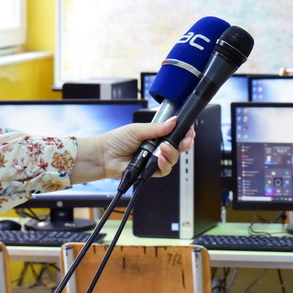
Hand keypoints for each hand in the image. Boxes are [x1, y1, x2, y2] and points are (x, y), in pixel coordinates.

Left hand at [73, 116, 194, 183]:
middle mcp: (156, 148)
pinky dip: (164, 164)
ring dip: (172, 153)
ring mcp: (154, 160)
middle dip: (184, 143)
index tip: (189, 132)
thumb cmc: (116, 141)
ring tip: (164, 149)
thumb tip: (173, 121)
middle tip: (186, 140)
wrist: (103, 156)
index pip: (175, 134)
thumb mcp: (137, 129)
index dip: (184, 133)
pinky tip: (160, 159)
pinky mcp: (150, 172)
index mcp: (155, 135)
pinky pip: (164, 170)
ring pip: (173, 159)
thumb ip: (157, 128)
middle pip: (178, 147)